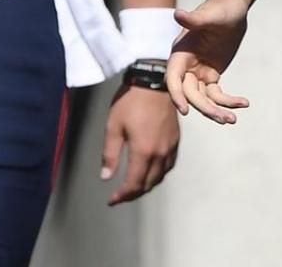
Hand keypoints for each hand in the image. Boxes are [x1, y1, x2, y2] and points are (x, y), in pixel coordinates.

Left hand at [101, 81, 180, 204]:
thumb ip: (110, 154)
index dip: (122, 195)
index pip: (134, 183)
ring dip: (147, 184)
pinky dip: (159, 173)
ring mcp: (170, 146)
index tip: (112, 200)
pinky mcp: (176, 139)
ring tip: (134, 186)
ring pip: (160, 175)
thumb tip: (106, 176)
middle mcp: (160, 152)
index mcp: (143, 151)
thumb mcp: (113, 126)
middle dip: (134, 193)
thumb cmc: (131, 101)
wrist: (154, 81)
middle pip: (149, 183)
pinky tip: (151, 171)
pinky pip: (169, 164)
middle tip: (121, 195)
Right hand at [168, 0, 251, 123]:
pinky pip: (217, 94)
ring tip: (232, 120)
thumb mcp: (211, 15)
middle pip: (190, 94)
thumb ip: (195, 19)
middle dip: (205, 107)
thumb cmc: (220, 8)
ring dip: (216, 110)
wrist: (232, 8)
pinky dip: (228, 101)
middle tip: (223, 118)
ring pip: (203, 98)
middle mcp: (186, 65)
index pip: (173, 79)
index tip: (185, 110)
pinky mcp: (211, 75)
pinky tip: (243, 103)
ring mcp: (198, 72)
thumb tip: (177, 14)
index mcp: (180, 53)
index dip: (177, 95)